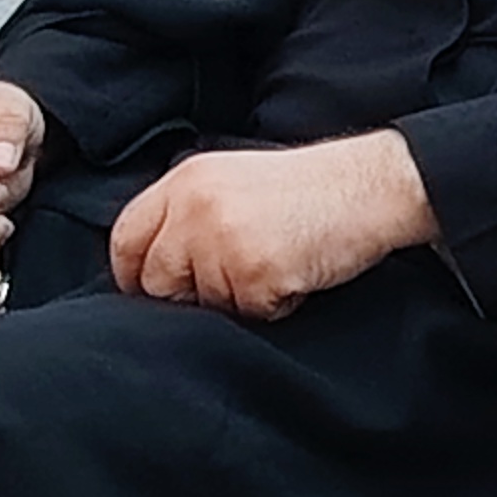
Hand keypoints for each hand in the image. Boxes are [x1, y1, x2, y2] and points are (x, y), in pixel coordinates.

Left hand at [108, 132, 437, 320]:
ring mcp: (221, 240)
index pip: (126, 238)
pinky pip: (246, 315)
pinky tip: (295, 275)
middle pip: (157, 281)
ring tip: (275, 265)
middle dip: (189, 294)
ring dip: (237, 301)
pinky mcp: (252, 272)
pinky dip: (273, 307)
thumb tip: (154, 269)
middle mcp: (194, 207)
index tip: (155, 289)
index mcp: (185, 180)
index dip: (135, 273)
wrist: (370, 186)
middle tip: (234, 280)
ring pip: (202, 305)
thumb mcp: (234, 181)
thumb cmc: (310, 189)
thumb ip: (187, 213)